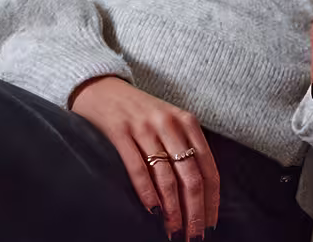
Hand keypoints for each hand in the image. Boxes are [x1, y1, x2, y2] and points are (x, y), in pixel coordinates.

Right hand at [70, 76, 220, 240]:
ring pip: (167, 178)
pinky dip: (147, 193)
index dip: (211, 202)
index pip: (209, 169)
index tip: (210, 225)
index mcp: (188, 122)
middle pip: (191, 178)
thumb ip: (186, 149)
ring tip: (173, 231)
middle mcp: (169, 124)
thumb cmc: (139, 112)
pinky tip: (152, 211)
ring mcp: (144, 127)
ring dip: (172, 211)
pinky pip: (138, 168)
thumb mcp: (170, 122)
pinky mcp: (120, 131)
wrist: (101, 87)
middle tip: (193, 237)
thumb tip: (199, 197)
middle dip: (194, 213)